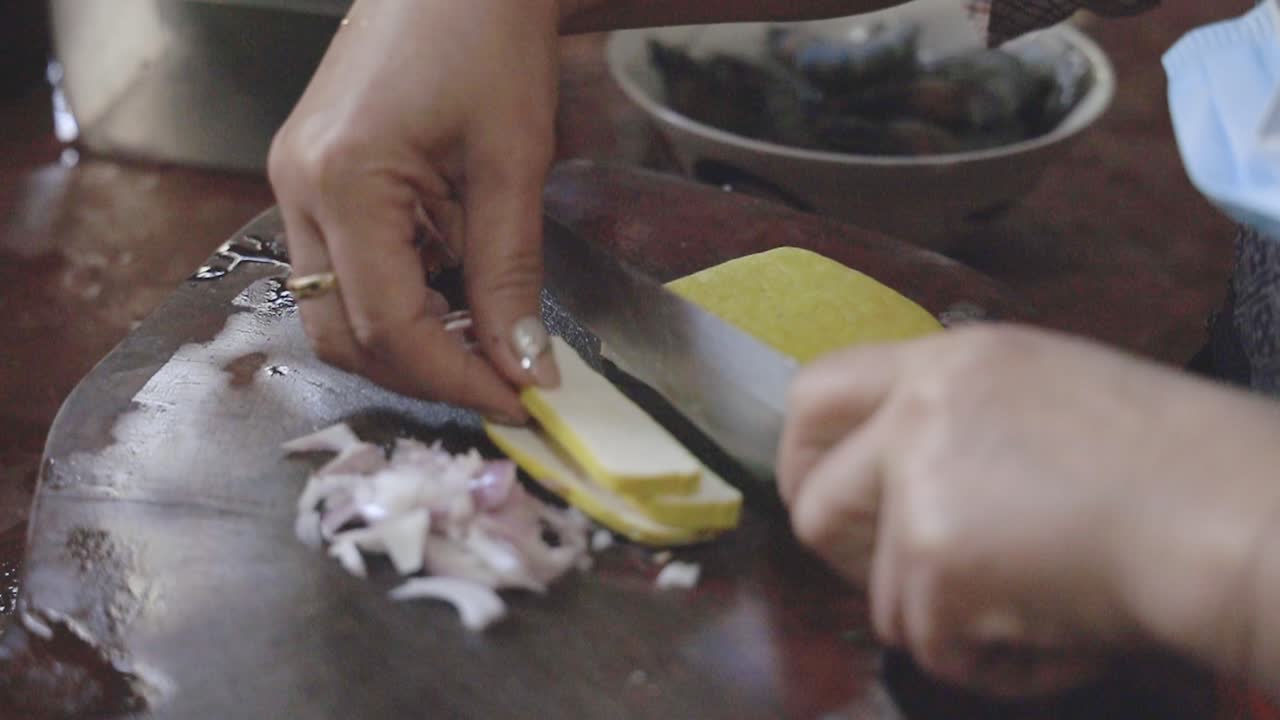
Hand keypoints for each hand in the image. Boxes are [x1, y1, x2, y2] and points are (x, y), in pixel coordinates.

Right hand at [268, 0, 564, 420]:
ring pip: (332, 311)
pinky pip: (341, 270)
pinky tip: (451, 295)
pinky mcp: (312, 180)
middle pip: (342, 334)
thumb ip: (510, 275)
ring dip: (406, 343)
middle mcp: (299, 189)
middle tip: (501, 381)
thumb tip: (524, 365)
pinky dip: (395, 301)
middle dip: (423, 372)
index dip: (456, 378)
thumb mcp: (513, 164)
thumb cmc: (486, 39)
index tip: (518, 400)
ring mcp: (296, 184)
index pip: (389, 326)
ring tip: (481, 342)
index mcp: (343, 180)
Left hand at [778, 325, 1279, 695]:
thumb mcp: (1050, 397)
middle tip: (913, 584)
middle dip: (847, 562)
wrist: (1235, 515)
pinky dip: (993, 663)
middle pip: (813, 502)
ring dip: (945, 621)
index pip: (815, 390)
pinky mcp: (933, 558)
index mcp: (950, 362)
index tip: (825, 498)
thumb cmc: (1177, 468)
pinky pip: (931, 646)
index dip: (804, 458)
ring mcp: (919, 483)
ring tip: (1033, 605)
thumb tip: (900, 483)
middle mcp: (919, 411)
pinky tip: (1061, 632)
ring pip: (876, 596)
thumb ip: (959, 422)